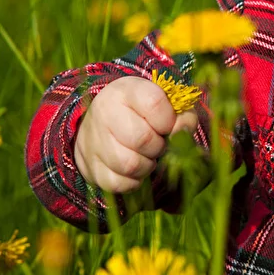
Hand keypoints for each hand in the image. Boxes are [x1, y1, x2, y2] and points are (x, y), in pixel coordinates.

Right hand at [74, 76, 198, 193]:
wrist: (102, 123)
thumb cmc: (143, 113)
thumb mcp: (164, 103)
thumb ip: (182, 115)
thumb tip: (182, 133)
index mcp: (125, 90)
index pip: (155, 104)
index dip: (170, 120)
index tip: (168, 125)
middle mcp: (104, 111)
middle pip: (142, 139)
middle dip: (159, 146)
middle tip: (158, 143)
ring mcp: (93, 140)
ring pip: (130, 165)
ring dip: (147, 166)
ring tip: (146, 156)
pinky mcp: (90, 167)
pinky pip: (119, 184)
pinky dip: (134, 181)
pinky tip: (135, 169)